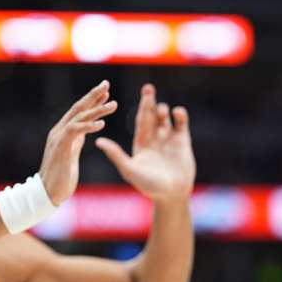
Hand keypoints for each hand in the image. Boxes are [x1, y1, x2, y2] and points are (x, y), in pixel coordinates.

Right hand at [39, 80, 117, 204]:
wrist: (48, 193)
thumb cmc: (61, 176)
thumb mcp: (71, 153)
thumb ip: (76, 140)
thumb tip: (84, 130)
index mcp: (63, 132)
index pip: (79, 110)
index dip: (91, 99)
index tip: (105, 90)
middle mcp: (59, 131)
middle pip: (78, 108)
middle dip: (93, 95)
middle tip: (107, 84)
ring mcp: (58, 138)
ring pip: (79, 117)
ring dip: (97, 110)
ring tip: (113, 104)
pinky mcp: (61, 148)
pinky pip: (75, 132)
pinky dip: (88, 126)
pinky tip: (102, 124)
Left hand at [96, 84, 195, 203]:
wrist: (172, 194)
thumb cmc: (149, 185)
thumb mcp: (130, 170)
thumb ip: (116, 155)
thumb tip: (98, 141)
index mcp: (141, 143)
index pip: (139, 121)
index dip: (137, 108)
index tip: (135, 96)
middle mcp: (154, 138)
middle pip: (151, 115)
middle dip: (149, 102)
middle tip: (148, 88)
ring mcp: (169, 139)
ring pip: (165, 118)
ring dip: (162, 111)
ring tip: (161, 110)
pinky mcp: (182, 142)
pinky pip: (181, 124)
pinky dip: (179, 115)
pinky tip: (176, 112)